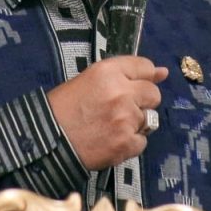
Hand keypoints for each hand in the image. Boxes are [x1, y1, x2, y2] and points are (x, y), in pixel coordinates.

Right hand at [47, 56, 168, 169]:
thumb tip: (163, 72)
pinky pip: (142, 141)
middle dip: (142, 101)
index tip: (140, 83)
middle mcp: (121, 92)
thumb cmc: (64, 107)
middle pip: (153, 94)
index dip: (144, 77)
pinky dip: (130, 143)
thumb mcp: (89, 79)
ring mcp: (125, 119)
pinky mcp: (126, 143)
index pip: (145, 67)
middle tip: (121, 108)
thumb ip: (125, 73)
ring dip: (134, 123)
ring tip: (110, 126)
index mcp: (108, 72)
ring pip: (149, 119)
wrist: (48, 140)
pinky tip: (111, 140)